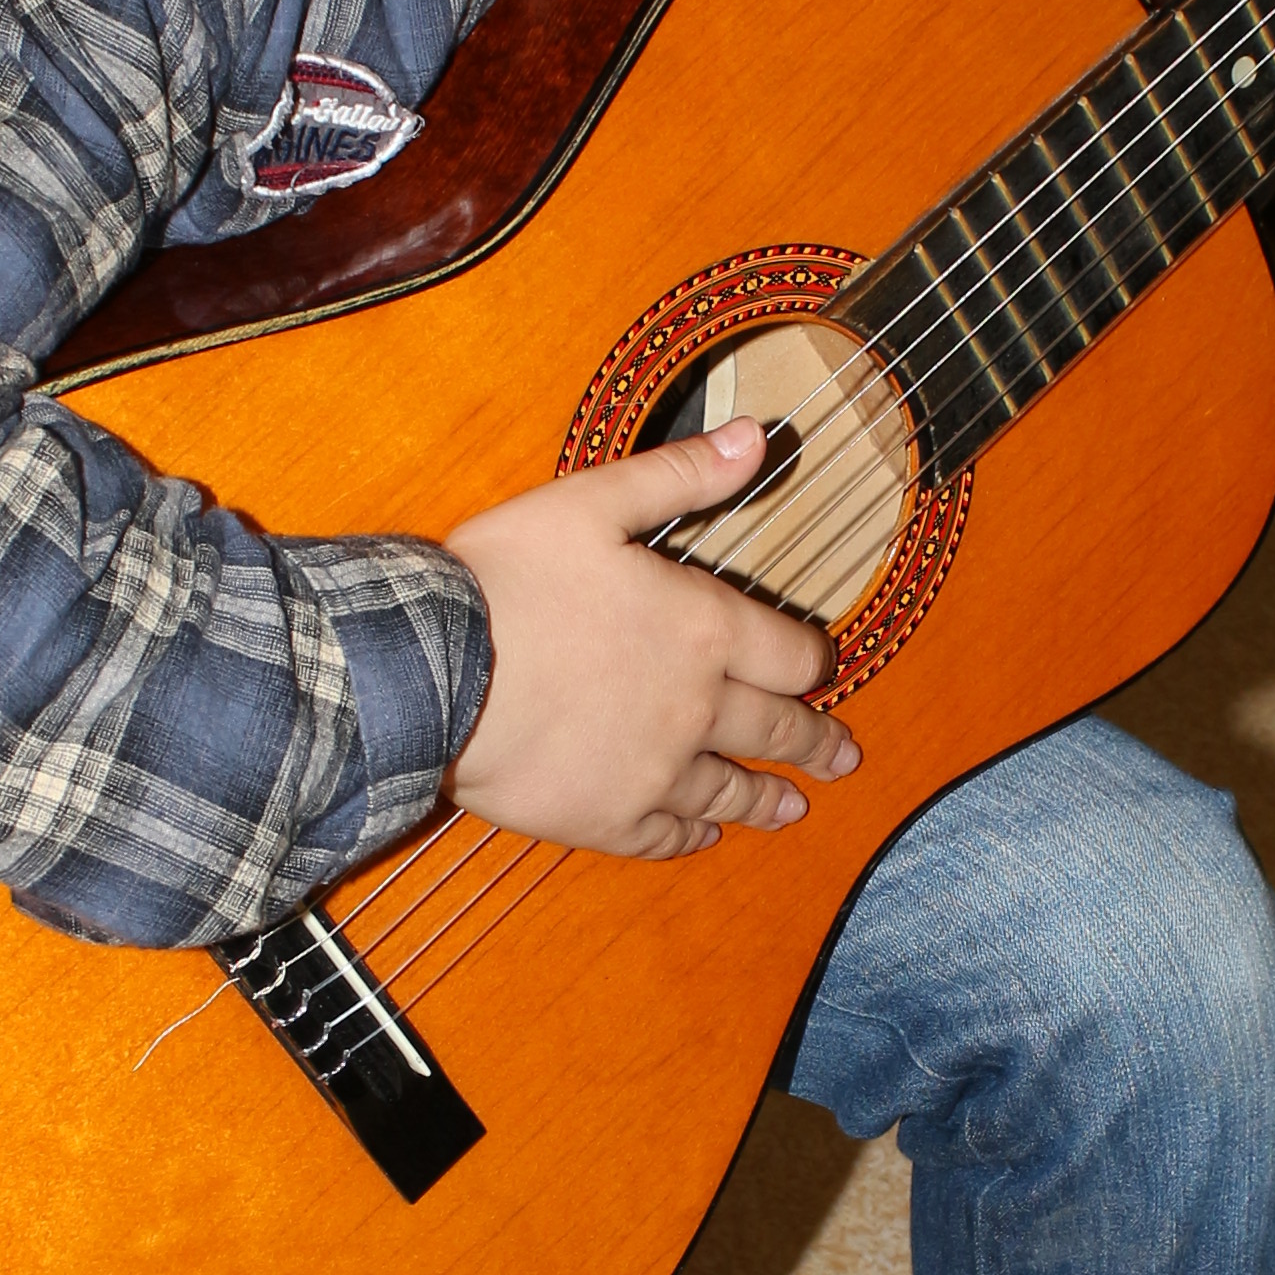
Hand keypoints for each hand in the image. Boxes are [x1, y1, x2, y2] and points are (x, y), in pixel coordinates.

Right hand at [444, 421, 858, 856]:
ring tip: (791, 808)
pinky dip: (692, 836)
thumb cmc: (505, 580)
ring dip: (766, 798)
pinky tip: (703, 835)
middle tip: (842, 758)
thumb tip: (755, 438)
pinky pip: (666, 835)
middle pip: (777, 730)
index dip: (812, 661)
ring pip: (729, 789)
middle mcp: (696, 707)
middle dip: (816, 743)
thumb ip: (679, 474)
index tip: (821, 669)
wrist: (433, 672)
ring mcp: (655, 771)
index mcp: (702, 629)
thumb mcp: (592, 502)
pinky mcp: (607, 817)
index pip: (789, 654)